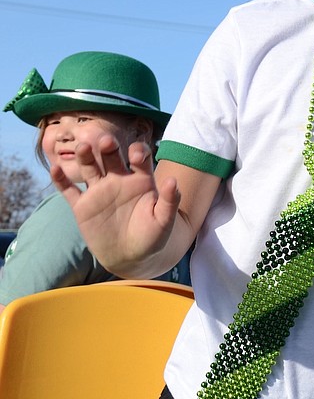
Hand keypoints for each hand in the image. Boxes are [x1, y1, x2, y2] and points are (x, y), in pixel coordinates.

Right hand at [51, 136, 178, 271]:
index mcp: (140, 179)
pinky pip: (69, 190)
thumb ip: (169, 201)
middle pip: (111, 156)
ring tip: (83, 147)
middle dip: (108, 147)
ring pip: (89, 168)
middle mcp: (118, 180)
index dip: (138, 152)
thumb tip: (174, 181)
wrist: (130, 257)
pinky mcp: (82, 206)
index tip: (136, 156)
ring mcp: (99, 191)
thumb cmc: (152, 236)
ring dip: (85, 156)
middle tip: (106, 141)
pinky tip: (55, 169)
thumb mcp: (164, 221)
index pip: (139, 158)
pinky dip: (60, 180)